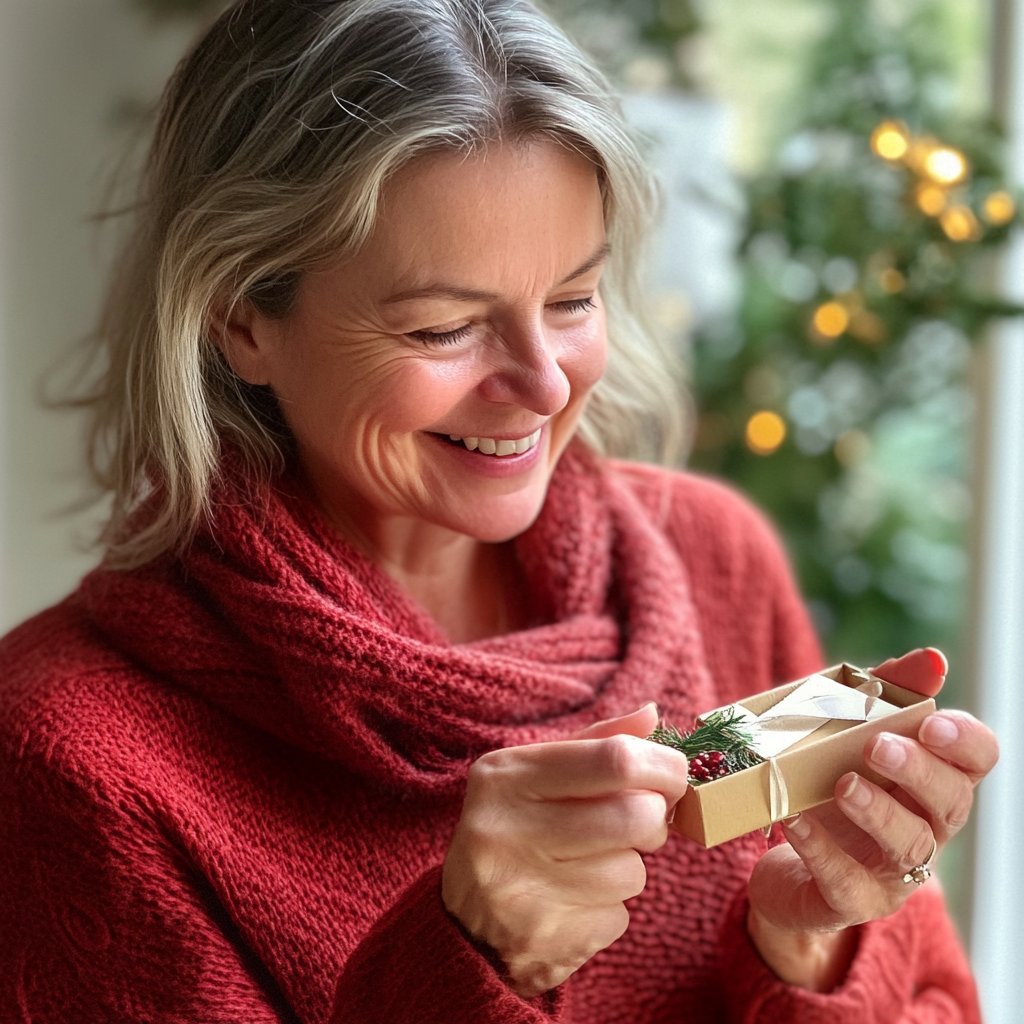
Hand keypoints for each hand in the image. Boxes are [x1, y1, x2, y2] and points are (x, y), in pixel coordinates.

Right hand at [441, 703, 688, 997]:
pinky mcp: (546, 940)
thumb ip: (593, 744)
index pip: (614, 760)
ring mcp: (524, 890)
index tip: (673, 775)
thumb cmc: (513, 831)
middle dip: (654, 819)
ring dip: (629, 866)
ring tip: (591, 863)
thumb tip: (651, 714)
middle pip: (635, 815)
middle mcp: (507, 829)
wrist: (463, 929)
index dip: (663, 766)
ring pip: (632, 870)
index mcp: (505, 776)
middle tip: (640, 821)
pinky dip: (610, 908)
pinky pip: (619, 916)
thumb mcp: (533, 776)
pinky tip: (575, 901)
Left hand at [747, 648, 998, 990]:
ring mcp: (892, 869)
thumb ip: (886, 694)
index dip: (964, 742)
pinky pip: (846, 883)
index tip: (930, 723)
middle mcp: (924, 825)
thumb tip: (932, 658)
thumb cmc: (827, 786)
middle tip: (877, 747)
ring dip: (878, 812)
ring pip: (908, 846)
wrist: (787, 867)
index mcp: (931, 780)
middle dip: (919, 772)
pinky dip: (822, 850)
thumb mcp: (845, 734)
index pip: (977, 759)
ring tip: (842, 785)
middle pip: (949, 803)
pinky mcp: (850, 899)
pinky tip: (795, 821)